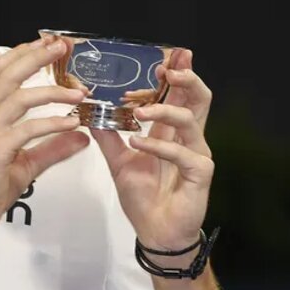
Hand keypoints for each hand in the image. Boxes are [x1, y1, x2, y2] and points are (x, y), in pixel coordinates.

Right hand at [0, 37, 89, 234]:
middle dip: (37, 56)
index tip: (48, 43)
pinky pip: (28, 130)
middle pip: (8, 73)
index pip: (1, 72)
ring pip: (19, 97)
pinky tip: (72, 124)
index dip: (24, 53)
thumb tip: (81, 137)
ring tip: (78, 92)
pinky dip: (52, 124)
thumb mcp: (25, 163)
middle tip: (63, 46)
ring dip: (52, 90)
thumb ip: (53, 147)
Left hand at [91, 49, 214, 258]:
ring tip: (138, 111)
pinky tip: (138, 143)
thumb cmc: (144, 196)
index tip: (162, 57)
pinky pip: (183, 153)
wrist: (155, 232)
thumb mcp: (119, 161)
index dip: (177, 74)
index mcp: (171, 131)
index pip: (180, 94)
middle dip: (186, 78)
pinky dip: (159, 145)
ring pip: (190, 120)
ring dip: (164, 110)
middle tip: (167, 68)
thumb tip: (88, 111)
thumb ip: (108, 135)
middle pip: (199, 98)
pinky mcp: (200, 173)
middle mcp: (189, 138)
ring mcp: (197, 154)